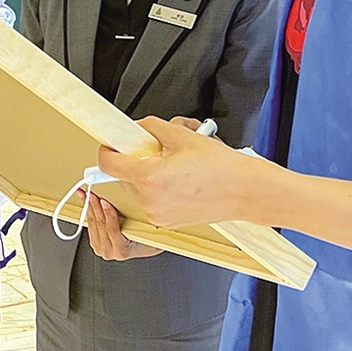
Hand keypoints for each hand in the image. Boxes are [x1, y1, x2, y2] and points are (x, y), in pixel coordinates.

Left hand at [81, 189, 162, 259]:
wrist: (144, 247)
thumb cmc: (147, 240)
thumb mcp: (147, 230)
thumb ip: (139, 219)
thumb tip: (136, 199)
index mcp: (122, 250)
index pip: (112, 230)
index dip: (108, 214)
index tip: (105, 202)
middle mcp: (109, 251)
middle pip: (100, 225)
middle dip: (95, 206)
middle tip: (91, 193)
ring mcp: (100, 248)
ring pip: (92, 224)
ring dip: (88, 207)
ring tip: (85, 194)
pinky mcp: (95, 243)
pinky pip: (90, 225)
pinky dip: (88, 211)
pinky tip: (85, 202)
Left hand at [98, 116, 270, 228]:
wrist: (244, 190)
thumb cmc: (220, 167)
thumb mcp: (182, 135)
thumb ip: (152, 128)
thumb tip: (138, 128)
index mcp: (149, 178)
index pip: (109, 164)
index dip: (107, 150)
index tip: (112, 145)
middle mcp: (149, 200)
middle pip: (124, 176)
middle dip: (135, 161)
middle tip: (156, 151)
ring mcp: (157, 215)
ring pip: (137, 189)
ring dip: (147, 176)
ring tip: (174, 166)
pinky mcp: (167, 222)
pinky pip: (151, 202)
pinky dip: (158, 190)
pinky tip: (179, 181)